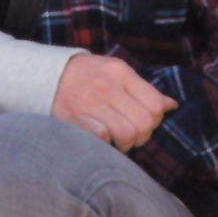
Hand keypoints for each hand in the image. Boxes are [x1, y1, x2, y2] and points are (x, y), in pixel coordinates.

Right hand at [52, 55, 174, 151]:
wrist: (47, 75)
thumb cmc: (88, 76)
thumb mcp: (116, 72)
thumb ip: (143, 89)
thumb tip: (171, 105)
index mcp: (120, 73)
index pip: (154, 105)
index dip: (154, 120)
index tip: (144, 123)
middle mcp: (107, 86)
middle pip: (144, 123)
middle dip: (142, 136)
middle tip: (131, 136)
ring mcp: (89, 102)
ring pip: (127, 134)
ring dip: (126, 143)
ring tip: (118, 140)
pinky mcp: (73, 118)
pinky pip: (103, 138)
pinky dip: (105, 143)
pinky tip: (102, 139)